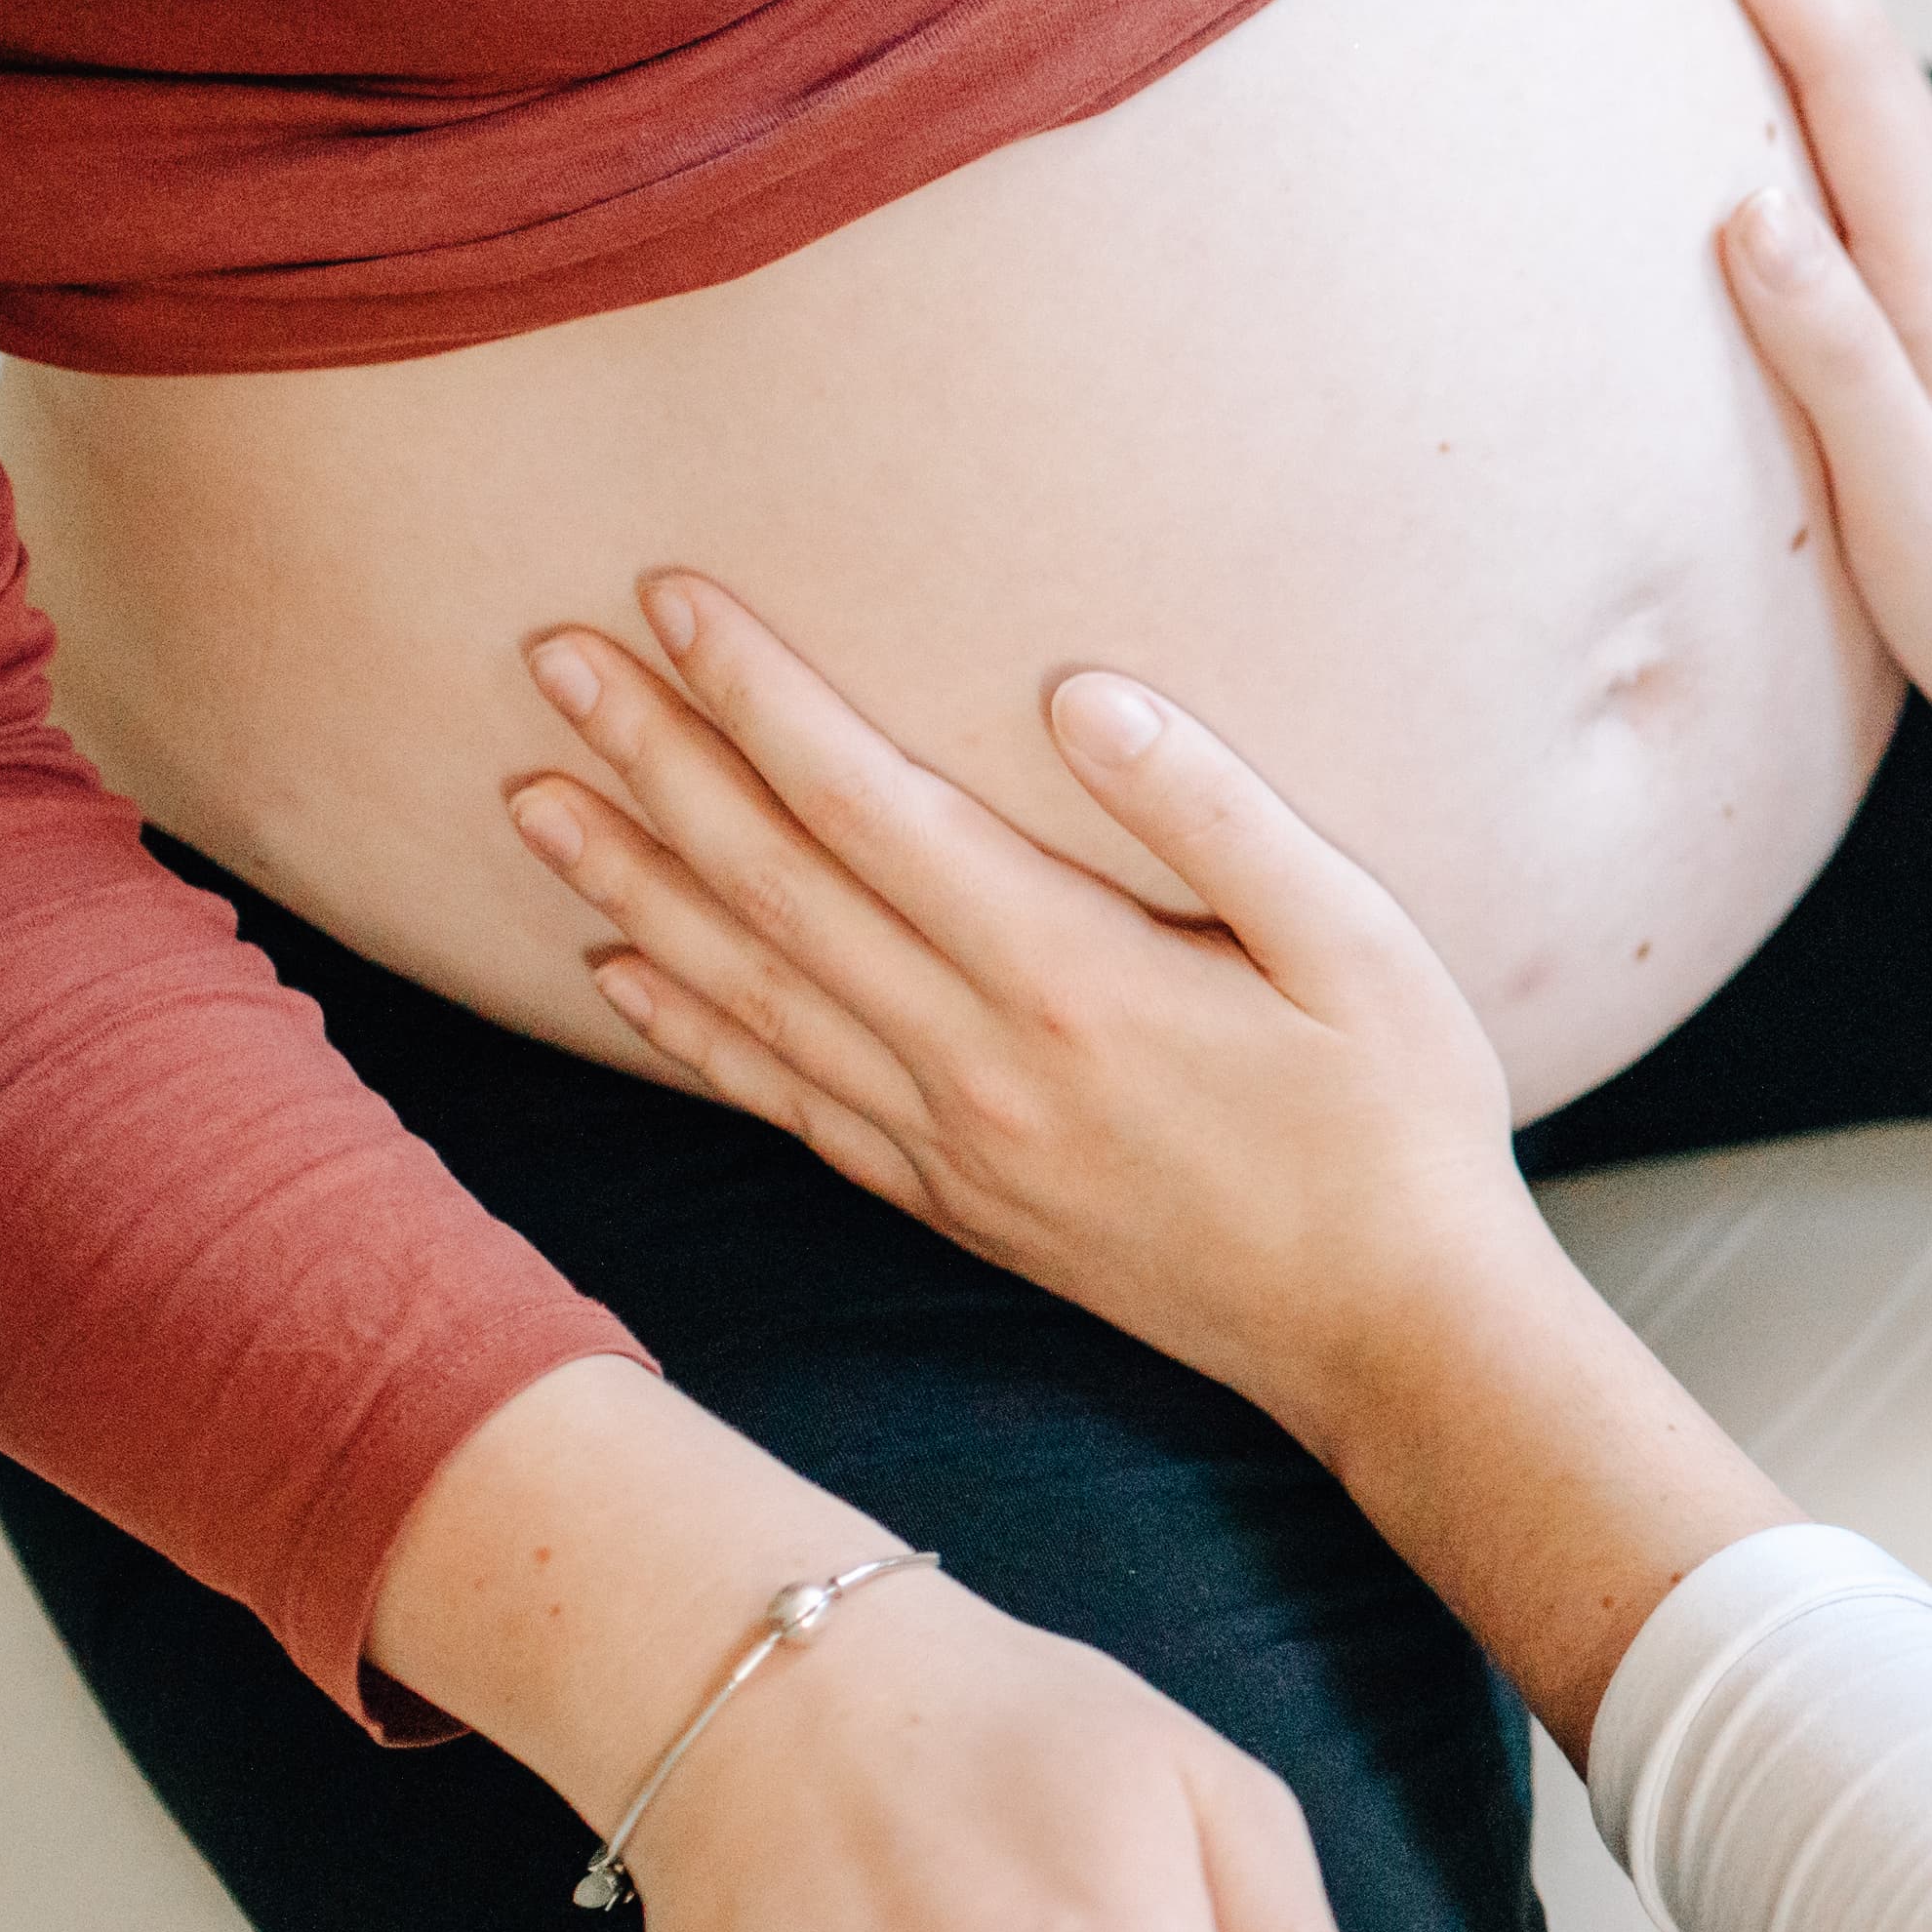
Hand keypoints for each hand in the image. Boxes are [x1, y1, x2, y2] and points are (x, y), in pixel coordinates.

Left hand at [507, 580, 1532, 1425]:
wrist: (1392, 1333)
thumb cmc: (1400, 1119)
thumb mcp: (1356, 943)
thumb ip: (1212, 811)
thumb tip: (1076, 693)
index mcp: (1069, 977)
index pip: (867, 804)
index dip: (760, 695)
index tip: (668, 599)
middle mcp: (977, 1062)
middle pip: (773, 888)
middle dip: (654, 761)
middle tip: (549, 657)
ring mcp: (952, 1144)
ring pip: (750, 996)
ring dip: (632, 886)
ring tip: (531, 798)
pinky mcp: (954, 1202)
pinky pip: (785, 1104)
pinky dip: (689, 1035)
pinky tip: (621, 976)